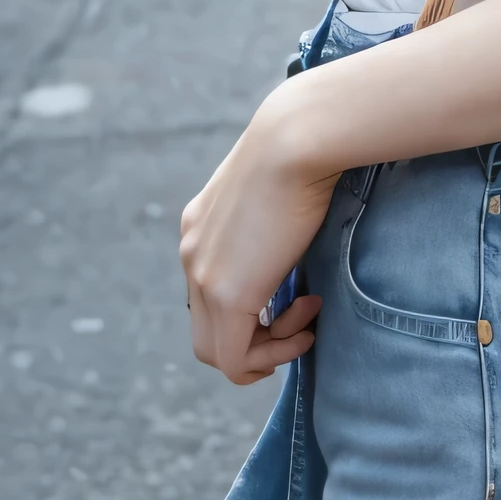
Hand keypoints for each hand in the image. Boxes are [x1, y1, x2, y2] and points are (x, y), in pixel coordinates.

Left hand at [180, 88, 334, 386]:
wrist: (296, 139)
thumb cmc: (303, 152)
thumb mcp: (275, 189)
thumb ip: (268, 222)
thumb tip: (293, 240)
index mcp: (200, 229)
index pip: (210, 293)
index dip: (252, 307)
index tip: (296, 292)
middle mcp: (192, 255)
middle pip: (207, 331)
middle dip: (257, 339)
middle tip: (301, 315)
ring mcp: (203, 277)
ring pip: (217, 352)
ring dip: (269, 351)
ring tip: (308, 319)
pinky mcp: (227, 296)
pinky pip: (236, 360)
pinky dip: (272, 358)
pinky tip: (305, 330)